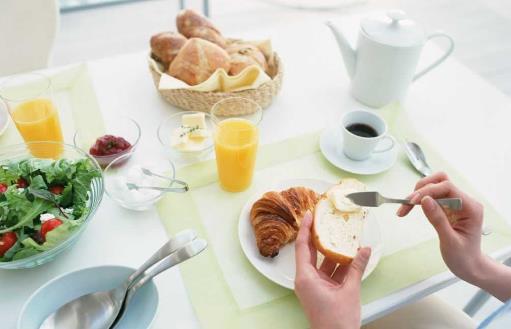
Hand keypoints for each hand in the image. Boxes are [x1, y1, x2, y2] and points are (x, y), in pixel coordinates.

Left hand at [294, 211, 370, 328]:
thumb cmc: (337, 322)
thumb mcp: (350, 291)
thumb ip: (357, 268)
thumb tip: (364, 250)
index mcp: (305, 278)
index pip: (303, 247)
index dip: (305, 229)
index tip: (309, 215)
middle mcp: (306, 280)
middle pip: (311, 252)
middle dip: (319, 237)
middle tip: (325, 220)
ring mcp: (314, 286)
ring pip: (323, 263)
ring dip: (334, 252)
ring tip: (343, 236)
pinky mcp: (322, 292)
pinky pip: (329, 273)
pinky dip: (339, 266)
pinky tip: (352, 257)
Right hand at [397, 172, 484, 282]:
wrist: (469, 266)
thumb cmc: (463, 257)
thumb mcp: (450, 241)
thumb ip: (438, 219)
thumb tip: (425, 200)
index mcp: (471, 207)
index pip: (448, 187)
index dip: (428, 191)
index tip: (412, 202)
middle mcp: (465, 201)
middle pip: (441, 181)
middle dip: (421, 189)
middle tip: (407, 204)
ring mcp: (456, 203)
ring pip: (434, 186)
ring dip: (418, 194)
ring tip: (405, 208)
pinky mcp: (447, 207)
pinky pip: (431, 197)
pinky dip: (418, 200)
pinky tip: (409, 209)